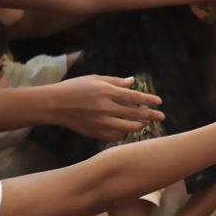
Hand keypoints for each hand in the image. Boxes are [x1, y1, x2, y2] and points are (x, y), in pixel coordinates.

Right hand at [50, 75, 164, 141]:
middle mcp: (106, 108)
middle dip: (151, 115)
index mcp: (107, 92)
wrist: (54, 105)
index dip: (149, 100)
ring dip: (139, 126)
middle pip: (135, 113)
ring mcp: (100, 122)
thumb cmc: (74, 88)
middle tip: (161, 117)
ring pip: (127, 127)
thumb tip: (133, 82)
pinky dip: (123, 133)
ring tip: (145, 124)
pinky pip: (114, 136)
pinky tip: (126, 129)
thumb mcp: (95, 79)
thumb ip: (116, 82)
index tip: (159, 102)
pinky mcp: (94, 132)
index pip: (134, 97)